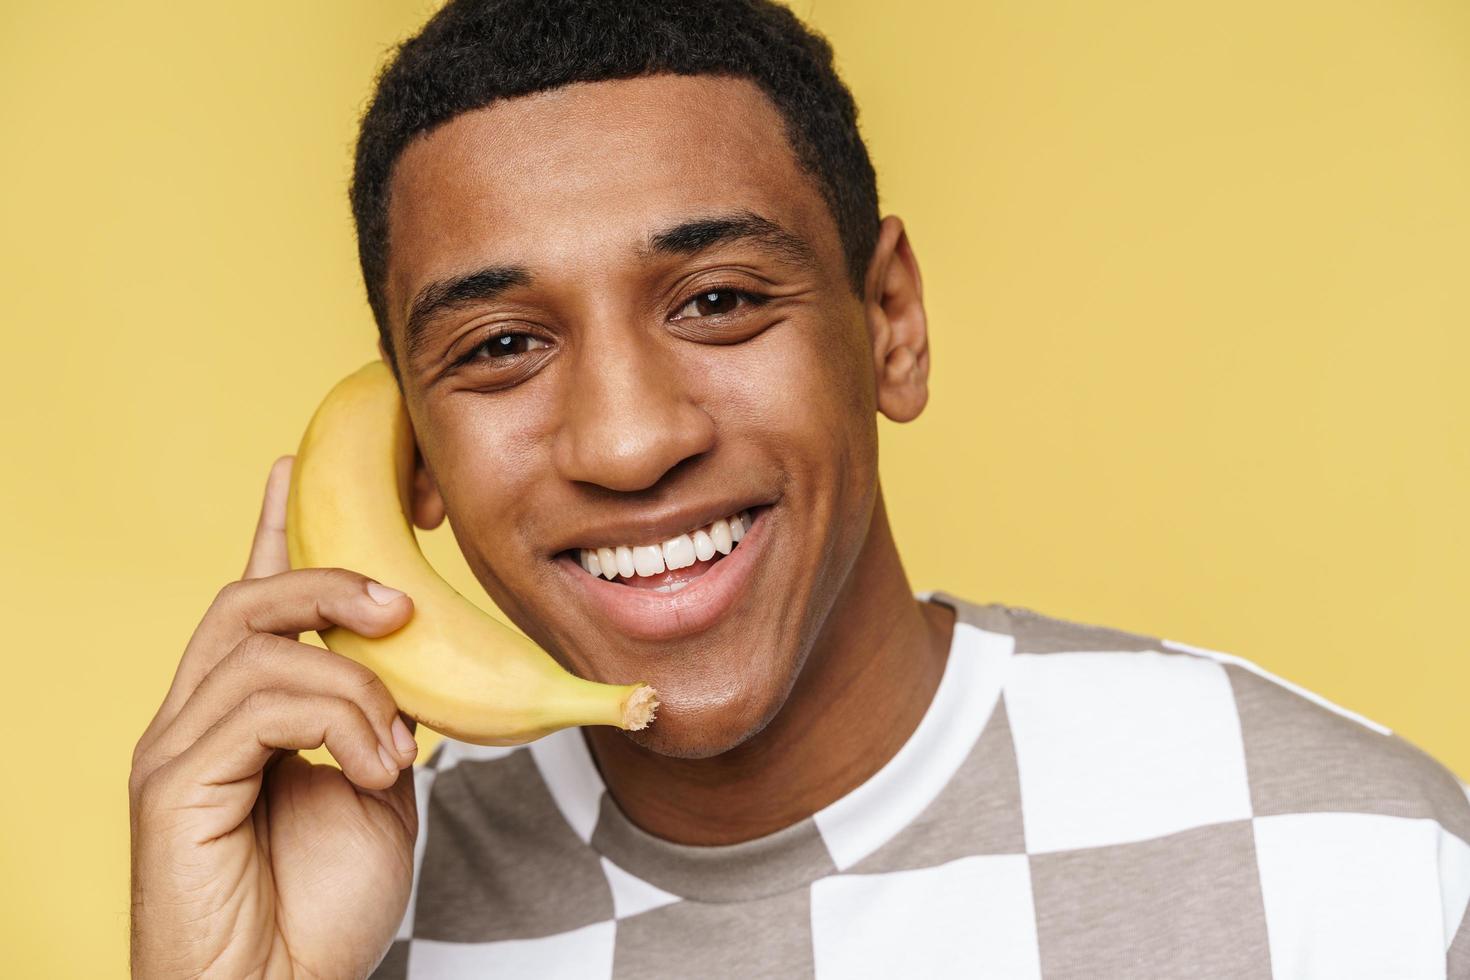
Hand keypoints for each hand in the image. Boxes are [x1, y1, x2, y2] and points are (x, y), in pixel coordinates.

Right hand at [129, 456, 419, 978]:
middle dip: (329, 581)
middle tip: (401, 606)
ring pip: (263, 645)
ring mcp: (176, 748)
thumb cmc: (319, 911)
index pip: (251, 601)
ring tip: (394, 749)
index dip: (275, 531)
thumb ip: (376, 723)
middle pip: (247, 600)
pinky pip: (258, 703)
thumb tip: (407, 679)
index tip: (297, 467)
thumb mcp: (374, 794)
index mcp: (243, 716)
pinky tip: (369, 770)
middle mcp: (196, 720)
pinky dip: (336, 722)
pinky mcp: (172, 784)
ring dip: (355, 685)